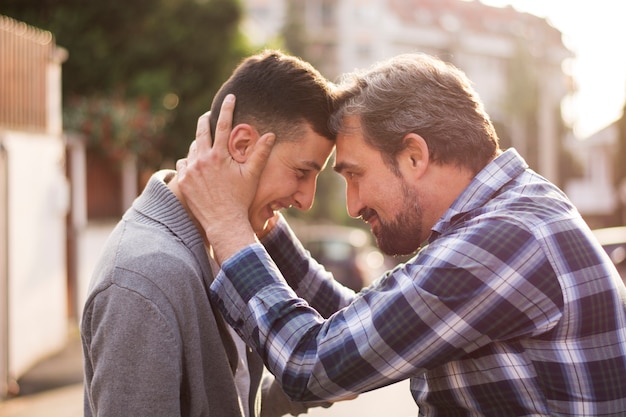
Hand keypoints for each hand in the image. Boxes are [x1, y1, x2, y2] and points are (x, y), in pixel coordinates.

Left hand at [177, 94, 274, 262]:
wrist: (223, 221)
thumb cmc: (240, 199)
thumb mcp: (252, 175)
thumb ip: (260, 153)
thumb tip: (271, 134)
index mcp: (220, 155)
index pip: (223, 124)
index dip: (227, 109)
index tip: (229, 97)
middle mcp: (202, 159)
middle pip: (201, 130)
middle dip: (205, 120)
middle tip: (208, 115)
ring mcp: (190, 170)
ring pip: (193, 148)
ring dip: (200, 145)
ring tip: (208, 150)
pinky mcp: (183, 180)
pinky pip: (184, 163)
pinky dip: (191, 162)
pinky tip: (198, 166)